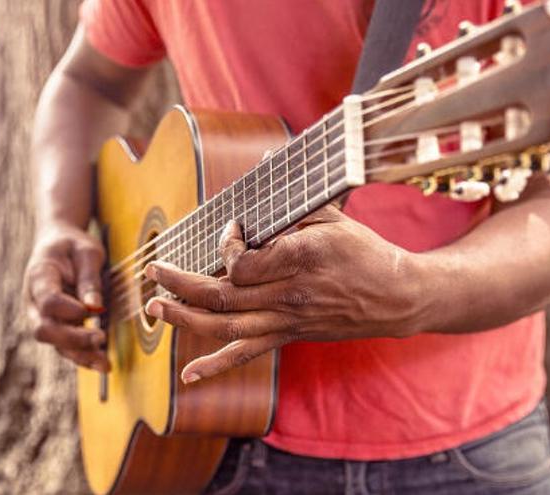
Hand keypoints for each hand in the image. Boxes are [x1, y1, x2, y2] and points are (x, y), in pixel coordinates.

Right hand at [24, 222, 109, 370]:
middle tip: (100, 339)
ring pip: (55, 344)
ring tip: (105, 365)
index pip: (47, 300)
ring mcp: (41, 317)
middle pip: (44, 329)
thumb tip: (95, 308)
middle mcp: (34, 301)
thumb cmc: (73, 245)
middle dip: (72, 339)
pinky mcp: (56, 326)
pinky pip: (65, 346)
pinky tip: (102, 363)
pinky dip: (83, 355)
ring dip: (80, 355)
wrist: (57, 243)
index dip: (67, 309)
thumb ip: (89, 279)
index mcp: (39, 276)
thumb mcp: (87, 252)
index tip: (91, 311)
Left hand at [143, 206, 423, 383]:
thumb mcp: (332, 215)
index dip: (225, 245)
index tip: (230, 228)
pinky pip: (248, 354)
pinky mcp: (289, 336)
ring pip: (226, 326)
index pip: (243, 263)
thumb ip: (293, 201)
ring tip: (155, 307)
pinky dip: (216, 365)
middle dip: (180, 282)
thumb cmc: (364, 251)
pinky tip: (190, 376)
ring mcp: (287, 320)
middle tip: (153, 271)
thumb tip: (265, 162)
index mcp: (301, 259)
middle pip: (223, 295)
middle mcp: (289, 295)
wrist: (396, 296)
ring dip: (185, 318)